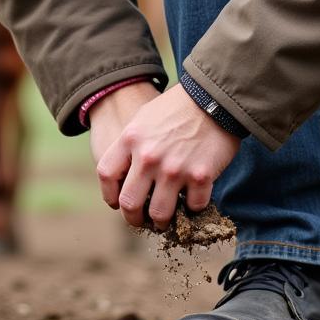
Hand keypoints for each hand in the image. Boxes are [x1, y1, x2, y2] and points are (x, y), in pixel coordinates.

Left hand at [92, 84, 240, 228]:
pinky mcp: (200, 176)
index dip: (109, 194)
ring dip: (161, 221)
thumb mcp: (143, 118)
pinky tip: (193, 199)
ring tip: (165, 219)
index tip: (116, 202)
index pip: (106, 175)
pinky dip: (193, 207)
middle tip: (141, 219)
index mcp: (130, 139)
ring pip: (159, 214)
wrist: (212, 97)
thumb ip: (131, 145)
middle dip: (133, 218)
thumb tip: (123, 172)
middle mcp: (149, 157)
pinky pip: (193, 206)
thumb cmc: (176, 107)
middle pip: (129, 203)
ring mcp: (174, 169)